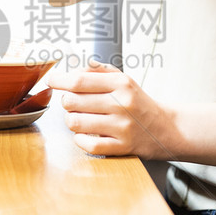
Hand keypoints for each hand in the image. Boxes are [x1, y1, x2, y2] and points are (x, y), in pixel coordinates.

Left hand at [46, 58, 178, 158]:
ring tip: (79, 118)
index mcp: (121, 84)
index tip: (52, 80)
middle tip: (73, 103)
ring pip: (76, 122)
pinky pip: (87, 145)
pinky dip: (80, 139)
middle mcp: (122, 104)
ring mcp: (122, 127)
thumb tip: (72, 67)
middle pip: (72, 101)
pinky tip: (86, 134)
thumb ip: (97, 70)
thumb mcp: (123, 79)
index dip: (60, 80)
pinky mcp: (122, 147)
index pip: (80, 80)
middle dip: (66, 102)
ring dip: (71, 120)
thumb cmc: (137, 102)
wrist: (164, 128)